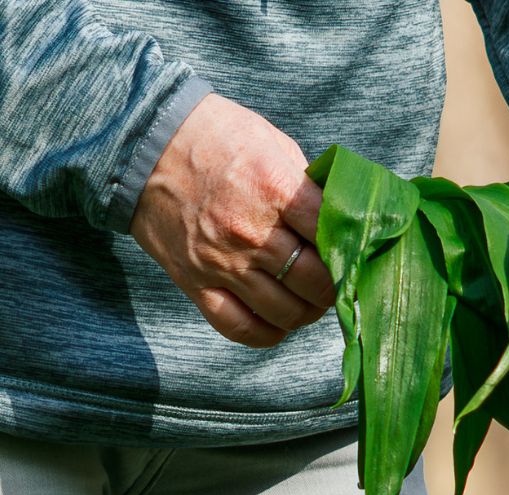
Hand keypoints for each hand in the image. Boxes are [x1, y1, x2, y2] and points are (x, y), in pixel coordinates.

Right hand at [130, 94, 333, 347]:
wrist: (142, 142)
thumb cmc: (216, 137)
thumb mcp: (273, 145)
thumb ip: (308, 187)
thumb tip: (344, 220)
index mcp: (276, 191)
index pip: (334, 238)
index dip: (352, 249)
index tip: (356, 253)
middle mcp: (250, 232)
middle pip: (316, 283)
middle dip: (335, 287)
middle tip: (337, 282)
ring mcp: (221, 262)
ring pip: (285, 312)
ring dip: (307, 313)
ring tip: (311, 300)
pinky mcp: (195, 283)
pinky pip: (240, 327)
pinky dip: (267, 333)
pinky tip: (279, 321)